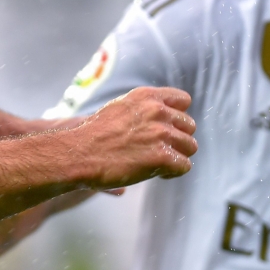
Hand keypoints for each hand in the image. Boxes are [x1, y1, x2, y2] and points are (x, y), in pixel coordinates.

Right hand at [68, 86, 196, 188]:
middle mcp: (157, 111)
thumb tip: (160, 117)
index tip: (167, 129)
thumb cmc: (94, 135)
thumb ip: (142, 109)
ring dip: (177, 156)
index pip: (183, 100)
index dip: (178, 117)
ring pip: (190, 146)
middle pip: (189, 125)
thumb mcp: (119, 108)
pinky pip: (184, 166)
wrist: (79, 153)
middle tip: (160, 151)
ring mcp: (161, 133)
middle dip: (177, 139)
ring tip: (158, 163)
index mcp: (147, 96)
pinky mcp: (162, 157)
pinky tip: (156, 173)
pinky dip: (172, 173)